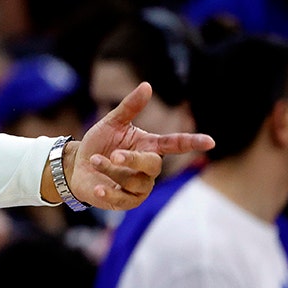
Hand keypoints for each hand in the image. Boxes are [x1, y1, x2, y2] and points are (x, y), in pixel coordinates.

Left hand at [69, 82, 214, 209]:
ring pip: (134, 181)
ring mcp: (140, 186)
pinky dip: (108, 193)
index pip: (174, 144)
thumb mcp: (111, 123)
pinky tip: (96, 188)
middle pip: (152, 165)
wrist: (77, 166)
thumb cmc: (98, 144)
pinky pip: (123, 200)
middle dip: (133, 160)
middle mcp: (148, 168)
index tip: (210, 141)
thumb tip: (147, 85)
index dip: (192, 142)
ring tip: (95, 161)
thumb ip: (129, 107)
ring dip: (111, 171)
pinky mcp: (126, 202)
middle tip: (115, 155)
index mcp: (149, 146)